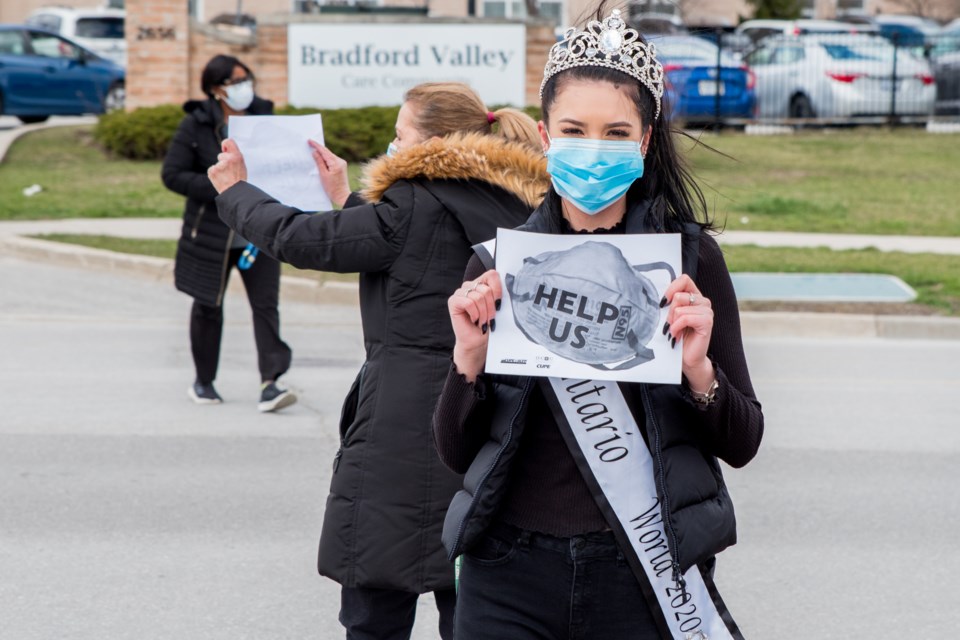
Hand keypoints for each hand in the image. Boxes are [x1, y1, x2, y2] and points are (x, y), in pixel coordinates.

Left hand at [207, 138, 246, 193]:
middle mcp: (228, 159)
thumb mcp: (241, 164)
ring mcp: (219, 165)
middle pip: (221, 155)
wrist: (235, 193)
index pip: (228, 141)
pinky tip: (221, 179)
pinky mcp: (212, 171)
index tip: (225, 149)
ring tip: (226, 176)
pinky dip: (215, 174)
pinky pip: (212, 169)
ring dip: (219, 169)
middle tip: (230, 171)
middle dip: (223, 161)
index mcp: (237, 156)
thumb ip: (234, 155)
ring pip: (217, 164)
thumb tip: (225, 148)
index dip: (225, 144)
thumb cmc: (239, 179)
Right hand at [308, 140, 350, 207]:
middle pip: (327, 152)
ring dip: (322, 154)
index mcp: (336, 163)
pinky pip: (332, 160)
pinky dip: (326, 159)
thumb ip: (319, 162)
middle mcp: (340, 161)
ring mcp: (342, 164)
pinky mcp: (341, 167)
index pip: (324, 151)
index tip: (310, 141)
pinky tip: (320, 159)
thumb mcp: (323, 175)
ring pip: (329, 156)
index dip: (316, 145)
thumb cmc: (332, 188)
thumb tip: (315, 152)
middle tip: (310, 144)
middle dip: (319, 148)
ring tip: (313, 150)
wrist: (342, 196)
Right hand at [448, 269, 501, 382]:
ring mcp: (460, 292)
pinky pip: (468, 303)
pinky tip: (474, 320)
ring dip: (483, 313)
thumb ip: (500, 294)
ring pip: (478, 297)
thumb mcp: (498, 307)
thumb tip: (510, 285)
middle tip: (490, 318)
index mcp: (482, 283)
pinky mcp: (453, 301)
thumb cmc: (488, 324)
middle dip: (491, 307)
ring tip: (483, 321)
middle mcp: (470, 285)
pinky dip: (475, 314)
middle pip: (486, 289)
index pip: (492, 275)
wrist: (477, 341)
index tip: (499, 304)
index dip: (498, 290)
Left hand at [662, 274, 715, 392]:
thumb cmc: (677, 337)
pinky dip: (676, 328)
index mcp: (694, 296)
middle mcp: (703, 301)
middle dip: (669, 312)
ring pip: (680, 307)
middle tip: (670, 324)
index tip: (663, 303)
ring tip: (675, 331)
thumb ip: (669, 303)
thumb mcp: (671, 317)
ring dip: (673, 322)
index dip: (671, 288)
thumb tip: (659, 295)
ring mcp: (707, 311)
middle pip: (678, 295)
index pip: (684, 279)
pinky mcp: (707, 321)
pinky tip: (677, 336)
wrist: (687, 359)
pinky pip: (685, 318)